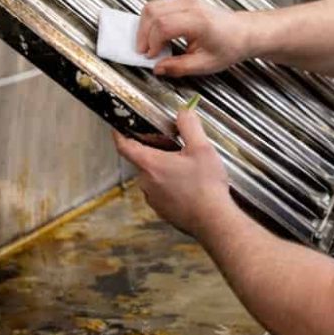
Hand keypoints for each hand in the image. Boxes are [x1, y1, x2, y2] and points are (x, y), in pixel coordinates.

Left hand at [113, 109, 235, 237]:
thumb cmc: (206, 187)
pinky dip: (172, 186)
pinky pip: (162, 192)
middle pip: (143, 160)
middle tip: (175, 145)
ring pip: (154, 177)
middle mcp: (147, 183)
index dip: (120, 134)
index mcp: (151, 165)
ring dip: (165, 169)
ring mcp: (154, 199)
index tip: (119, 128)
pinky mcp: (164, 211)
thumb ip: (189, 125)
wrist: (214, 221)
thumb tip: (183, 113)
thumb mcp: (201, 148)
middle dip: (156, 151)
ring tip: (189, 168)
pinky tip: (191, 185)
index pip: (124, 146)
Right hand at [138, 0, 251, 76]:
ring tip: (148, 44)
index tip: (151, 56)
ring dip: (145, 26)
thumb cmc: (230, 45)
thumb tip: (158, 68)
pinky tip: (155, 35)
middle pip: (153, 12)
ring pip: (153, 6)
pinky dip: (152, 21)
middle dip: (143, 34)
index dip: (152, 42)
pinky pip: (159, 6)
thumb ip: (178, 67)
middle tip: (144, 51)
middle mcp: (190, 6)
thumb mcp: (204, 64)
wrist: (244, 33)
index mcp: (197, 21)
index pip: (163, 26)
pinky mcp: (184, 2)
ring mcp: (187, 1)